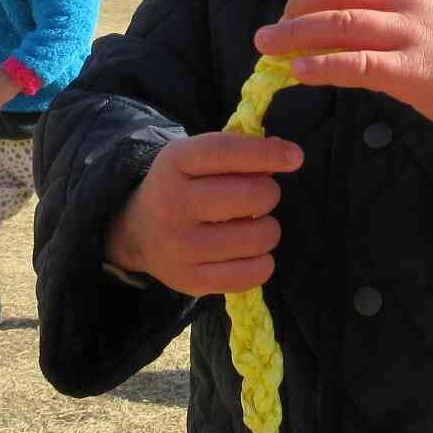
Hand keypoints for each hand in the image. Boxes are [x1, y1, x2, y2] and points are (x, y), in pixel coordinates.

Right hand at [108, 132, 303, 295]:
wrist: (137, 231)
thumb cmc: (183, 186)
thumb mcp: (196, 158)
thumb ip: (238, 151)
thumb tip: (287, 154)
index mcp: (174, 163)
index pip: (226, 153)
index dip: (266, 154)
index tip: (294, 157)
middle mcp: (173, 204)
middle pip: (251, 197)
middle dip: (268, 194)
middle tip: (259, 197)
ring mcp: (180, 247)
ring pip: (258, 237)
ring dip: (268, 229)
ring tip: (252, 226)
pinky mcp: (191, 281)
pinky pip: (252, 274)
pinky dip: (263, 262)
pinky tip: (250, 252)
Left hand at [254, 0, 432, 162]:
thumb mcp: (427, 12)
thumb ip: (389, 7)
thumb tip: (335, 18)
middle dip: (296, 4)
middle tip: (272, 28)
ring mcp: (411, 33)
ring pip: (341, 22)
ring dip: (295, 33)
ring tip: (268, 46)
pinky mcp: (413, 70)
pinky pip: (358, 63)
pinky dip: (322, 64)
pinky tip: (298, 71)